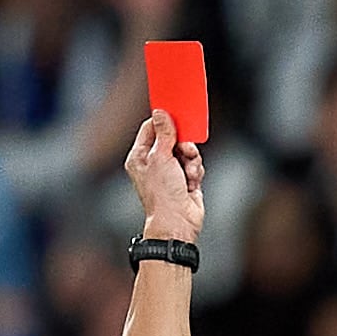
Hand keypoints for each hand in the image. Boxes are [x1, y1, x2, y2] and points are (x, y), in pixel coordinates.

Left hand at [125, 112, 204, 245]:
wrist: (178, 222)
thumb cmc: (163, 195)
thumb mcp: (161, 157)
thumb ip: (163, 133)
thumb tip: (160, 113)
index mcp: (140, 157)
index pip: (150, 129)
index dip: (163, 122)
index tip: (175, 118)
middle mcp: (154, 163)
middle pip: (172, 139)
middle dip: (182, 144)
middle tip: (185, 148)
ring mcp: (170, 172)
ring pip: (186, 152)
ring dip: (191, 160)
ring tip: (188, 171)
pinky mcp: (185, 180)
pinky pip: (194, 165)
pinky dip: (196, 171)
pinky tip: (192, 181)